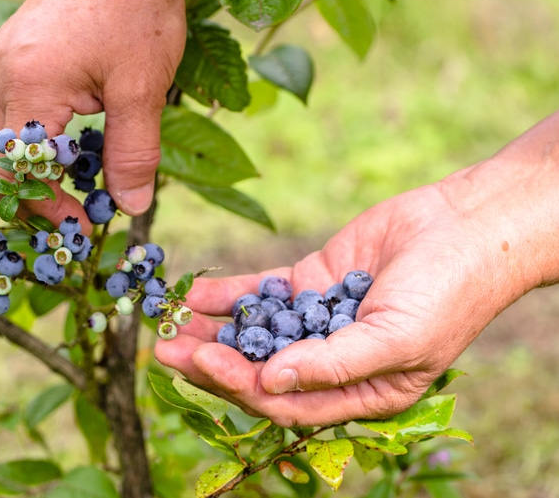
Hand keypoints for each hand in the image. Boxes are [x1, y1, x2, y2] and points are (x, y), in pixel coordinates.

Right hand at [0, 0, 261, 226]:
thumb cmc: (137, 6)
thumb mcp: (142, 87)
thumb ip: (133, 153)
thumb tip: (130, 208)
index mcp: (27, 85)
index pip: (14, 170)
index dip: (45, 207)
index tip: (82, 225)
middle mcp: (0, 74)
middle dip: (23, 195)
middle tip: (68, 214)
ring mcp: (1, 60)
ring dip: (26, 167)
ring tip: (71, 182)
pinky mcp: (13, 52)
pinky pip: (4, 110)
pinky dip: (27, 138)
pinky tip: (68, 143)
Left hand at [155, 173, 539, 426]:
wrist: (467, 227)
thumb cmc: (448, 293)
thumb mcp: (397, 340)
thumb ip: (332, 365)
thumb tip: (268, 383)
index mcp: (358, 393)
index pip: (284, 404)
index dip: (239, 387)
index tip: (200, 362)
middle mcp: (331, 362)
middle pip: (258, 371)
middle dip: (211, 362)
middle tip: (163, 348)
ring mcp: (317, 320)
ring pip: (253, 333)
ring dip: (211, 330)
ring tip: (167, 321)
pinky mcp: (311, 281)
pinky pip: (262, 293)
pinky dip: (230, 295)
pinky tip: (196, 293)